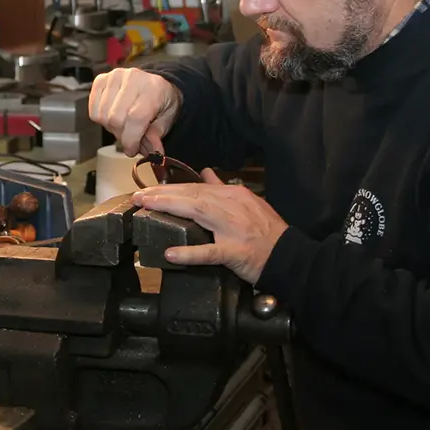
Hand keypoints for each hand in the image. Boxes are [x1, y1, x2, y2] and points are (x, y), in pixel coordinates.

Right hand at [88, 68, 181, 155]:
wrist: (154, 83)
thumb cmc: (161, 101)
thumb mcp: (167, 118)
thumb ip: (157, 135)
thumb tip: (153, 152)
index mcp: (153, 88)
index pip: (135, 117)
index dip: (131, 139)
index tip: (132, 150)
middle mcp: (132, 78)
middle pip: (116, 118)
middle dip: (121, 136)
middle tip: (129, 139)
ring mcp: (114, 77)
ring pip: (103, 116)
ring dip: (111, 128)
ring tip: (122, 126)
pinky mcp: (100, 79)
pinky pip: (93, 110)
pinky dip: (101, 119)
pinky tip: (112, 117)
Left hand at [132, 168, 287, 284]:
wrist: (291, 257)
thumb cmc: (267, 231)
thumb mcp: (248, 202)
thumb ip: (223, 188)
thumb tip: (206, 172)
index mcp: (233, 195)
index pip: (195, 188)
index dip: (169, 188)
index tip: (148, 190)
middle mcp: (232, 207)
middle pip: (191, 196)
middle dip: (162, 194)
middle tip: (138, 196)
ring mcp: (233, 229)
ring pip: (197, 213)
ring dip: (169, 208)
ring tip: (146, 208)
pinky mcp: (235, 252)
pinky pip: (210, 252)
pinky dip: (190, 253)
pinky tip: (172, 253)